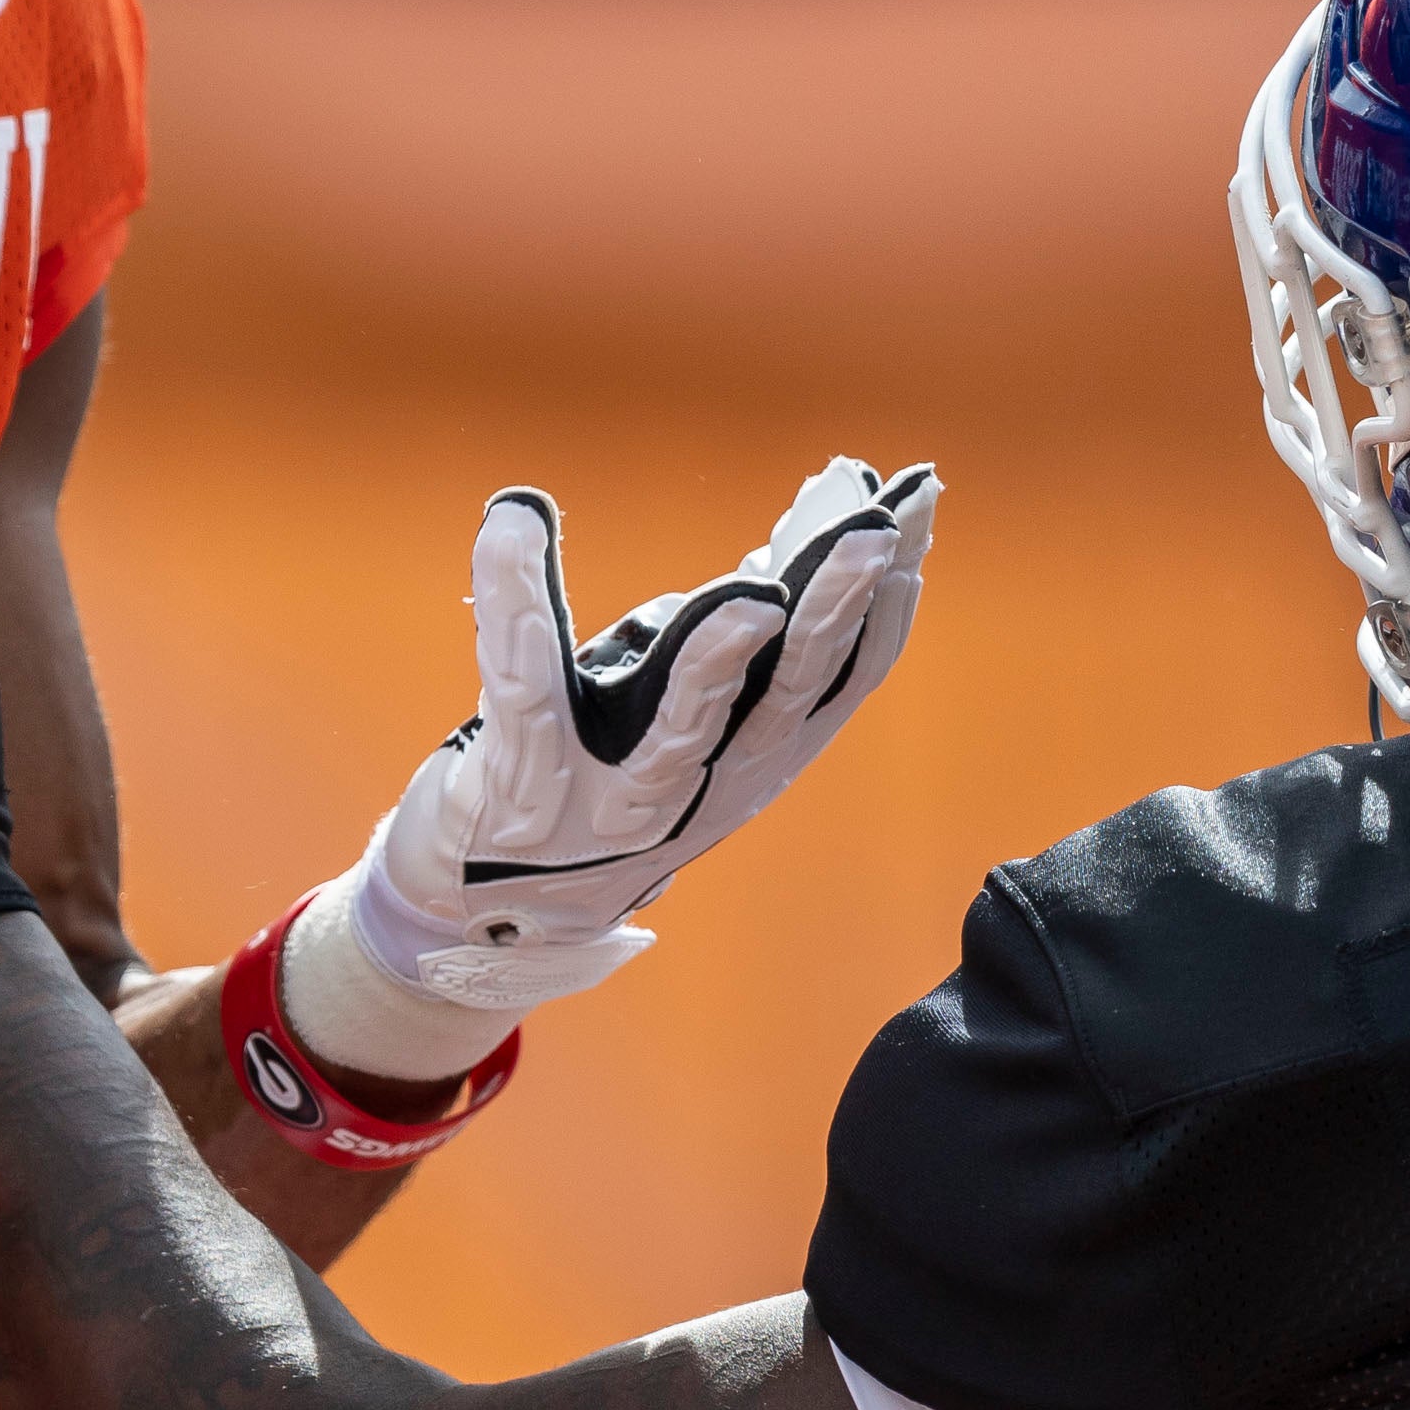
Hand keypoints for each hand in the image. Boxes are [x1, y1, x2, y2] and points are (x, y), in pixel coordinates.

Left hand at [315, 454, 939, 1047]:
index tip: (916, 500)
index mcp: (758, 754)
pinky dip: (516, 597)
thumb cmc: (601, 786)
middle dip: (834, 607)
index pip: (845, 670)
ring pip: (685, 721)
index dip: (886, 590)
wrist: (493, 908)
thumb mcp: (686, 721)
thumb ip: (731, 650)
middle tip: (872, 530)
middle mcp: (707, 781)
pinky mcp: (527, 779)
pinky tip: (513, 524)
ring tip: (753, 594)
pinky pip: (524, 683)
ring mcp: (618, 793)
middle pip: (789, 692)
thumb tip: (778, 558)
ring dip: (721, 653)